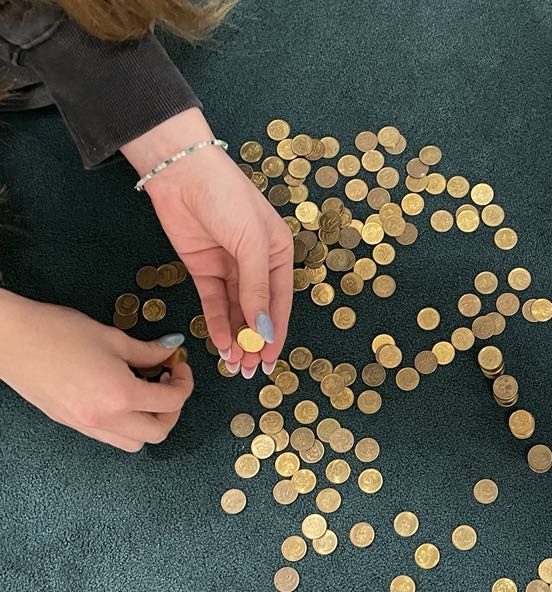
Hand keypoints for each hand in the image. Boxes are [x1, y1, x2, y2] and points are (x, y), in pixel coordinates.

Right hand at [0, 291, 193, 451]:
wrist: (9, 339)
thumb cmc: (56, 332)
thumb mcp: (112, 337)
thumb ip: (147, 351)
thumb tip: (170, 351)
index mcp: (120, 396)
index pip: (172, 403)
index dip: (185, 383)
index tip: (179, 366)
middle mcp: (105, 418)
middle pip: (158, 433)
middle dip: (172, 410)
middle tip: (169, 384)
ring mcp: (86, 426)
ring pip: (134, 443)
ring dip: (149, 423)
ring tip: (145, 393)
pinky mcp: (71, 424)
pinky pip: (109, 437)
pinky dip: (125, 424)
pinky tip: (121, 397)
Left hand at [122, 109, 293, 377]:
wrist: (182, 173)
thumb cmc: (228, 198)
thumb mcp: (250, 244)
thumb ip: (257, 290)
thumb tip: (264, 330)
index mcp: (279, 255)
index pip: (280, 303)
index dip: (275, 334)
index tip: (269, 361)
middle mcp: (258, 264)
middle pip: (258, 312)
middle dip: (254, 342)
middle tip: (248, 370)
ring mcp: (230, 268)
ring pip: (236, 312)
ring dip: (236, 338)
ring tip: (233, 364)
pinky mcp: (204, 269)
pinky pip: (214, 303)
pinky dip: (217, 323)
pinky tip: (220, 343)